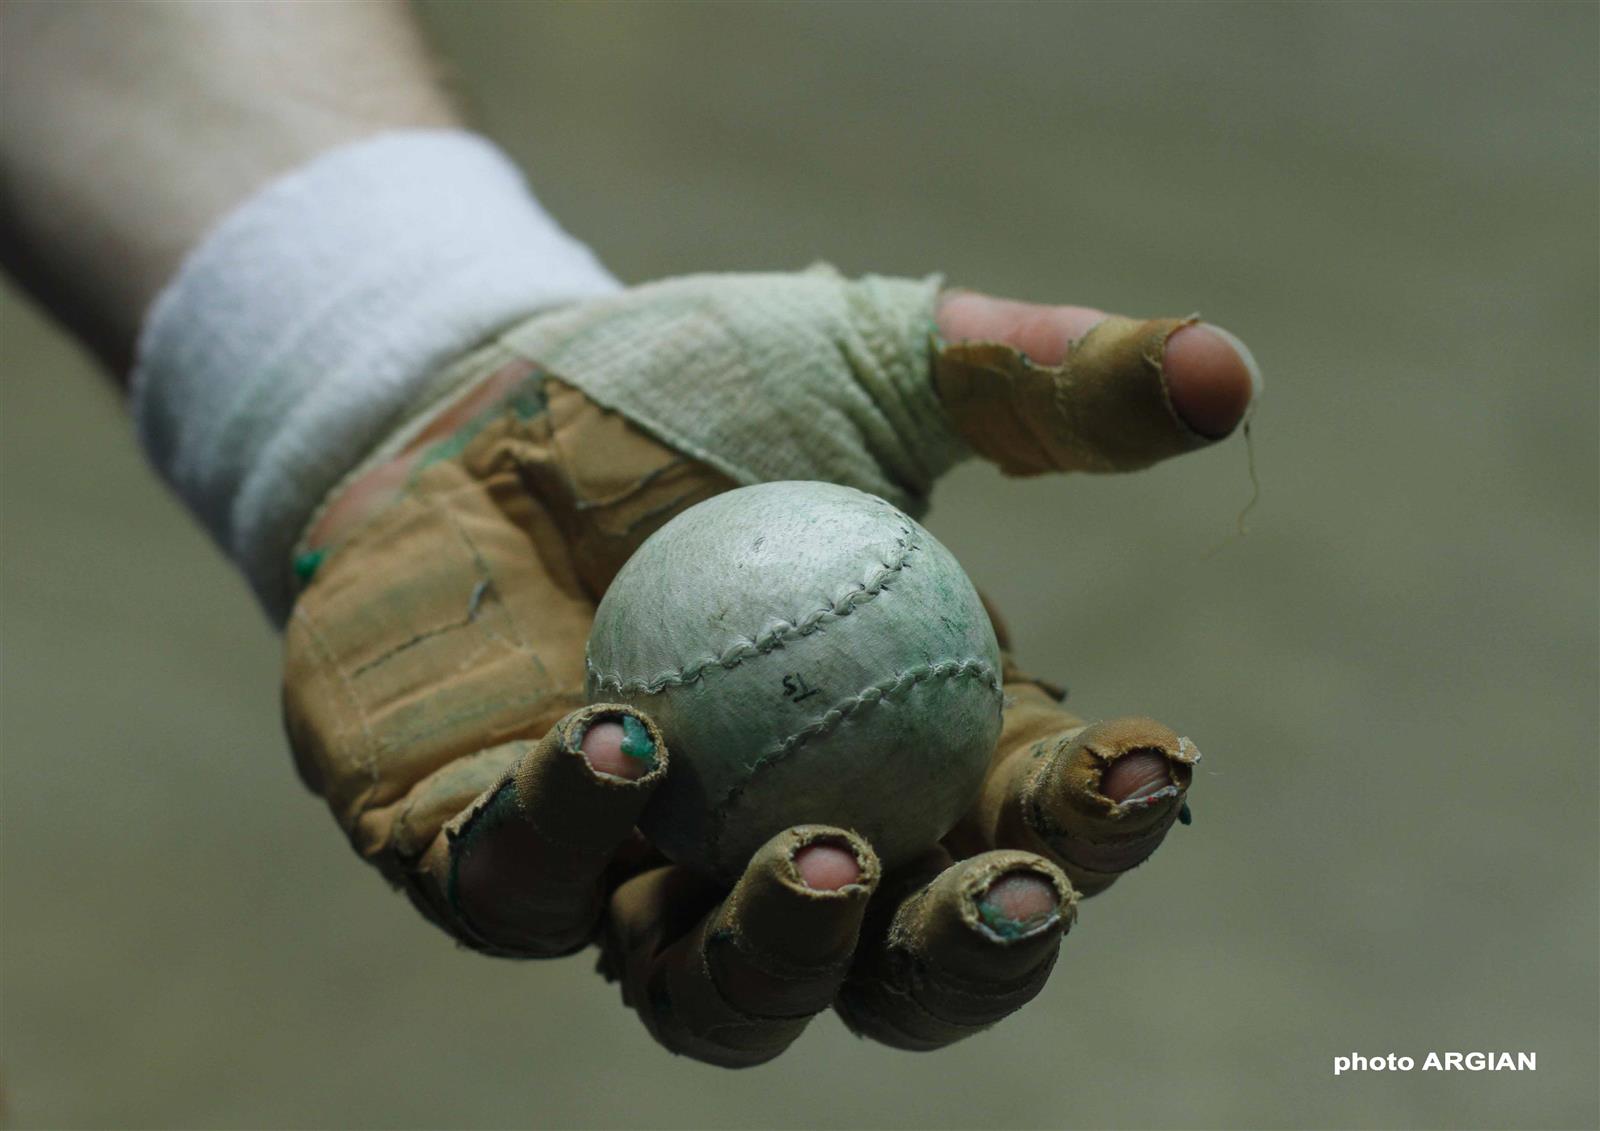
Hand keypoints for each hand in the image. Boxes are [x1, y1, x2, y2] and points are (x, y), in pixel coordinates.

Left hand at [282, 271, 1256, 1065]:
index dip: (1100, 826)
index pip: (1026, 831)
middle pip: (893, 977)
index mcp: (904, 756)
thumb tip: (1225, 375)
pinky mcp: (481, 856)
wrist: (487, 384)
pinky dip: (572, 841)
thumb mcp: (885, 366)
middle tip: (1001, 887)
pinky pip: (524, 894)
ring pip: (718, 996)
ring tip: (816, 851)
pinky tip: (613, 745)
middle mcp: (778, 845)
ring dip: (781, 954)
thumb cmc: (709, 387)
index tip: (1152, 759)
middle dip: (965, 963)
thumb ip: (1041, 384)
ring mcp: (630, 873)